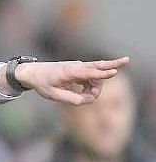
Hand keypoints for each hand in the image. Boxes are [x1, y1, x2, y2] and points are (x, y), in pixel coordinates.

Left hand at [0, 57, 129, 104]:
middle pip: (98, 66)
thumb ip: (71, 99)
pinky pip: (91, 77)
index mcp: (69, 72)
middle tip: (127, 60)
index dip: (102, 74)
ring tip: (84, 96)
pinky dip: (91, 86)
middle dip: (112, 65)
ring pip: (95, 76)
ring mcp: (78, 67)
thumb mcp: (53, 95)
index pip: (89, 73)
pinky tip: (85, 92)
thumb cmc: (42, 84)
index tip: (114, 71)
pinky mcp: (79, 70)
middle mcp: (76, 67)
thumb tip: (86, 100)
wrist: (33, 73)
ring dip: (94, 87)